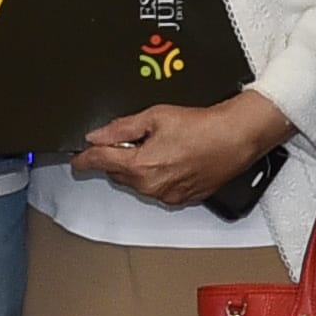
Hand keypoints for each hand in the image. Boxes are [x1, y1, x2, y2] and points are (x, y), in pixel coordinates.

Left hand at [69, 92, 291, 210]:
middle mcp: (151, 186)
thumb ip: (121, 128)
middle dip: (120, 157)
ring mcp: (168, 195)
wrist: (238, 137)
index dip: (85, 158)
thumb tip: (97, 136)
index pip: (99, 163)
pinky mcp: (183, 198)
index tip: (78, 159)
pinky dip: (160, 176)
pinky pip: (159, 189)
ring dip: (141, 167)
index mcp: (140, 166)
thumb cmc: (204, 126)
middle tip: (139, 138)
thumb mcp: (155, 116)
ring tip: (165, 146)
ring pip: (139, 182)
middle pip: (118, 174)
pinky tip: (176, 158)